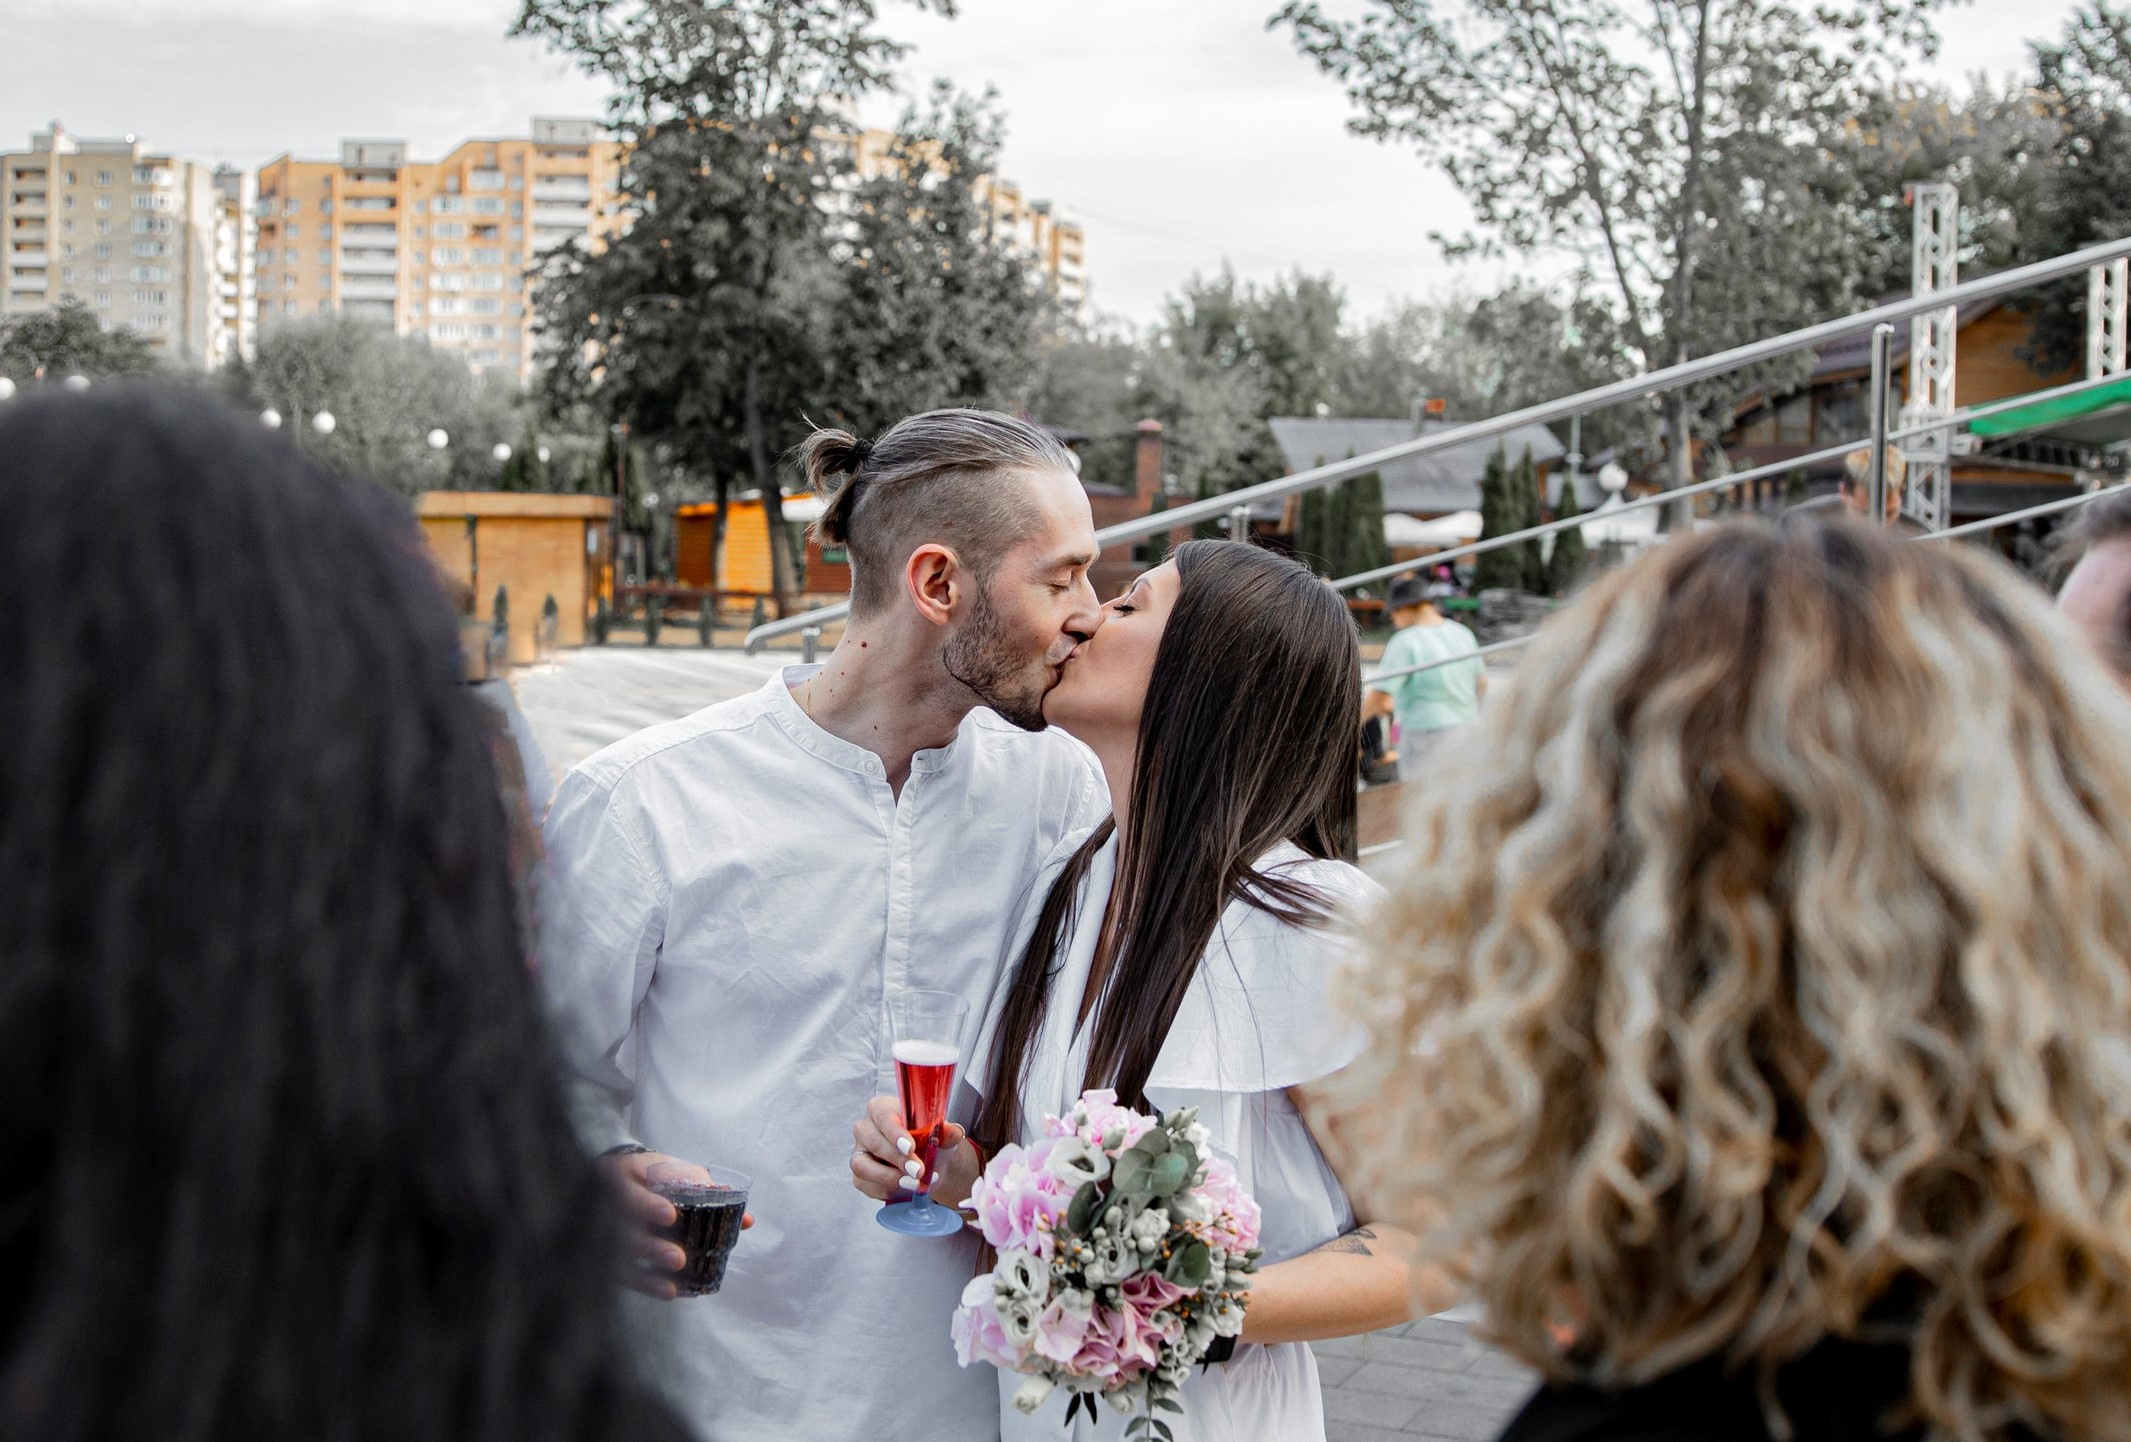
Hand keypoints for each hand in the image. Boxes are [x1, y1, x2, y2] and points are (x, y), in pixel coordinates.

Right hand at [601, 1150, 755, 1299]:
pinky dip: (647, 1285)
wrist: (614, 1177)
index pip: (629, 1193)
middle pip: (625, 1234)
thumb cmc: (653, 1173)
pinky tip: (670, 1292)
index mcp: (622, 1178)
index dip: (648, 1206)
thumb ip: (707, 1190)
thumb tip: (746, 1221)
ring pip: (621, 1260)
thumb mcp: (676, 1170)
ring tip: (674, 1285)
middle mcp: (608, 1208)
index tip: (669, 1215)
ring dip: (648, 1276)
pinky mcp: (608, 1255)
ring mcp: (605, 1234)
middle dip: (653, 1248)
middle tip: (679, 1260)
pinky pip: (623, 1275)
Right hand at [850, 1095, 977, 1206]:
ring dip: (889, 1178)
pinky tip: (905, 1189)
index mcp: (882, 1108)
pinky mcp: (859, 1175)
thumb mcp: (942, 1134)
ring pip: (862, 1166)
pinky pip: (865, 1185)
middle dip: (897, 1159)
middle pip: (873, 1142)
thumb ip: (947, 1131)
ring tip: (914, 1184)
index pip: (883, 1116)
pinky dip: (886, 1190)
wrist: (929, 1163)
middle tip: (919, 1171)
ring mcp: (859, 1152)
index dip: (895, 1133)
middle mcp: (865, 1128)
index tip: (910, 1147)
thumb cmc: (929, 1141)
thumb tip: (954, 1132)